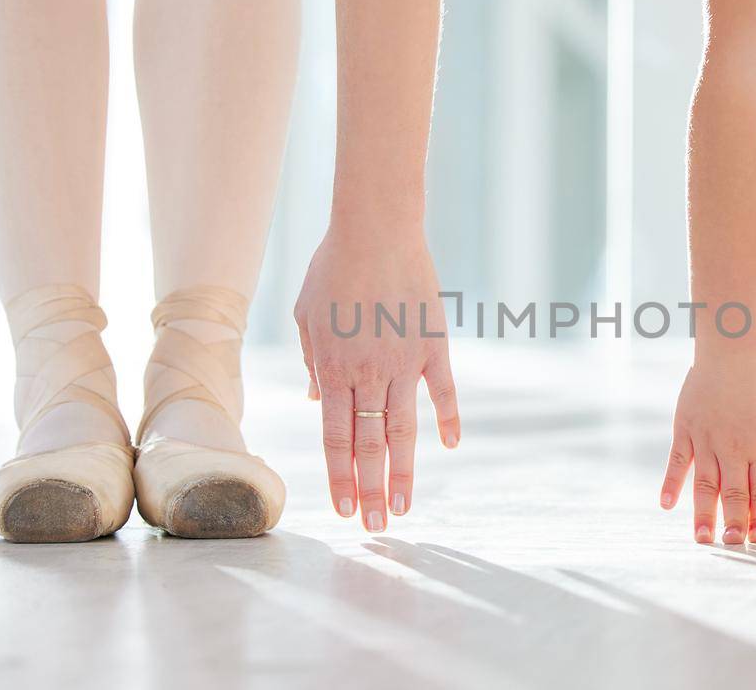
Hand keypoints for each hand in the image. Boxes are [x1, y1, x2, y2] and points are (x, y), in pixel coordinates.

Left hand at [293, 225, 459, 532]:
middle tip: (375, 527)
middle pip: (369, 445)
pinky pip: (443, 390)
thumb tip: (318, 401)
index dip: (339, 478)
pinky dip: (447, 418)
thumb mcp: (306, 314)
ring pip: (404, 429)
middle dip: (370, 491)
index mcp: (332, 368)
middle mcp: (368, 373)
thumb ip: (311, 362)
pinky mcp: (434, 344)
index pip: (335, 438)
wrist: (376, 227)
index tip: (342, 510)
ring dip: (402, 472)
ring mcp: (405, 361)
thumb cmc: (332, 266)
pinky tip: (449, 447)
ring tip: (404, 506)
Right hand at [662, 349, 755, 543]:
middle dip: (734, 524)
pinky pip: (676, 461)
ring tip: (702, 540)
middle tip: (732, 548)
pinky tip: (667, 505)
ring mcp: (706, 439)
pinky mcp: (685, 429)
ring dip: (702, 515)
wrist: (734, 348)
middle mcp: (733, 448)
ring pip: (704, 485)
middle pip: (734, 494)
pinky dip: (670, 484)